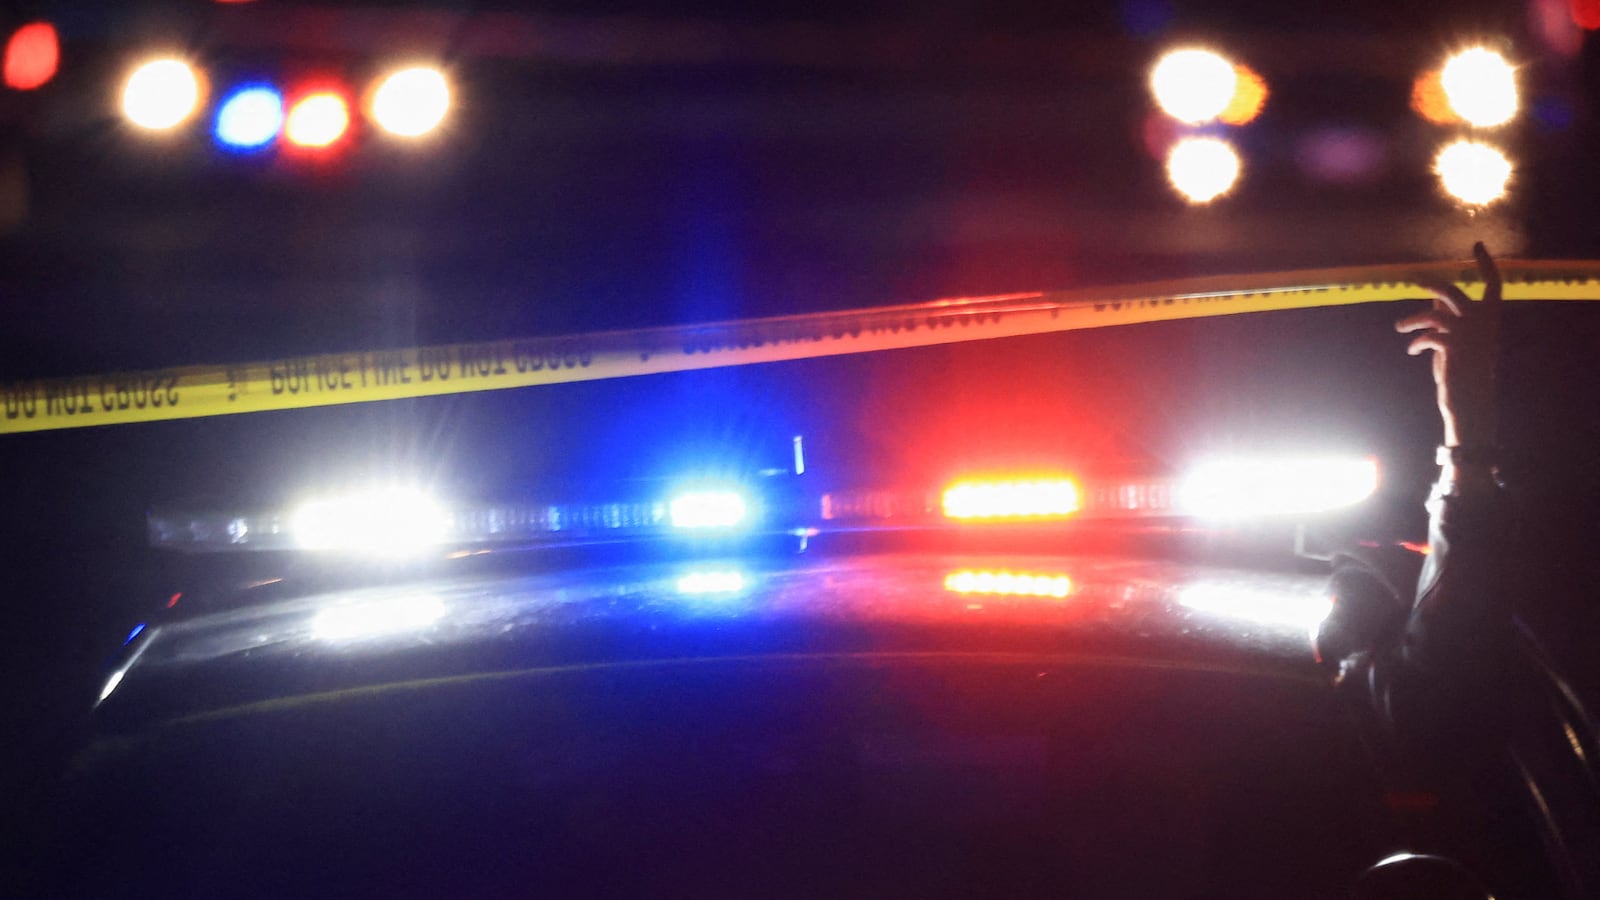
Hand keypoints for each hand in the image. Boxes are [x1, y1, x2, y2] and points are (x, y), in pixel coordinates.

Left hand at [1395, 242, 1502, 448]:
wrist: (1471, 402)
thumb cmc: (1466, 375)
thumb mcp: (1461, 344)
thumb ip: (1451, 323)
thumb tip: (1434, 305)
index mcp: (1491, 319)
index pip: (1494, 284)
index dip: (1486, 264)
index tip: (1478, 246)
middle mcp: (1482, 322)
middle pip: (1452, 292)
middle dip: (1431, 283)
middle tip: (1413, 279)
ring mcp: (1467, 333)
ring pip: (1432, 315)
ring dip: (1412, 320)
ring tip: (1399, 327)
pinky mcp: (1451, 346)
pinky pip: (1427, 336)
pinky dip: (1416, 342)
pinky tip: (1411, 350)